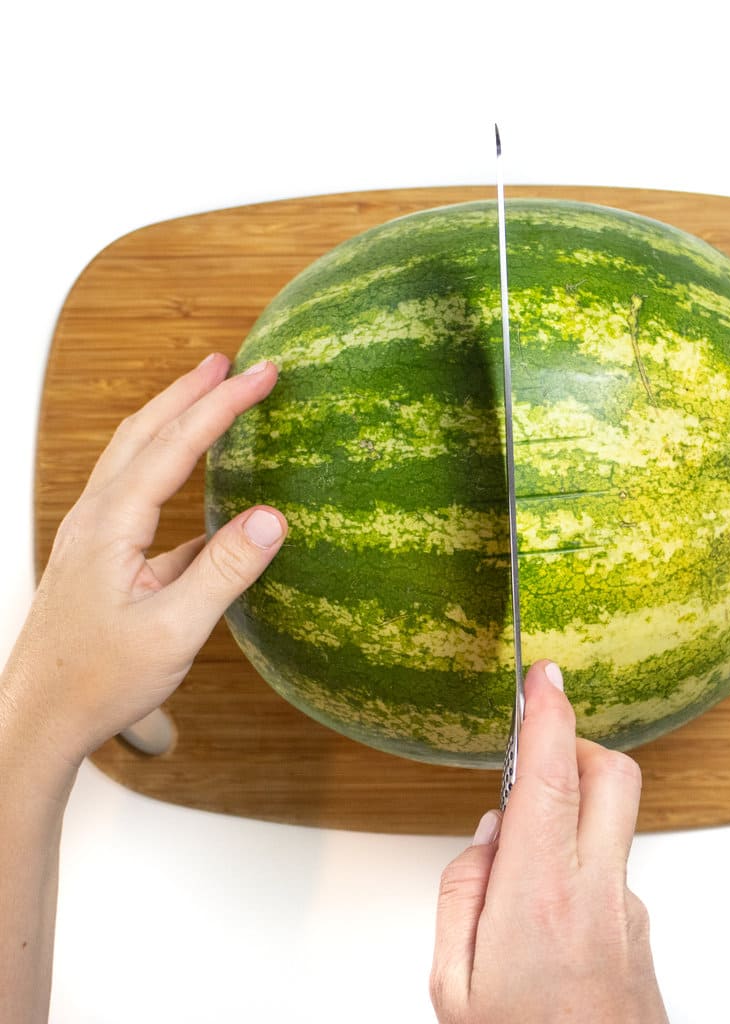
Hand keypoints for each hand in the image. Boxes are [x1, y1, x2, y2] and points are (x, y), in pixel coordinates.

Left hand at [2, 353, 286, 766]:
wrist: (38, 717)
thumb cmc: (99, 680)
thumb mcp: (174, 630)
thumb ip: (225, 570)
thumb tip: (274, 518)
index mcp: (111, 524)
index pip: (176, 446)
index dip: (222, 405)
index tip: (263, 374)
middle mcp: (96, 516)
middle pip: (145, 432)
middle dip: (190, 391)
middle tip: (233, 361)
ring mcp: (95, 533)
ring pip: (135, 455)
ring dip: (174, 417)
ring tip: (208, 392)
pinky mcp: (104, 554)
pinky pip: (139, 490)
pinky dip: (170, 462)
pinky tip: (200, 478)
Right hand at [430, 660, 668, 1023]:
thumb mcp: (454, 985)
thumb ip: (463, 892)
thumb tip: (490, 835)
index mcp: (541, 898)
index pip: (554, 777)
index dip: (549, 713)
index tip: (543, 673)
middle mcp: (598, 893)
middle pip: (614, 776)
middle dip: (577, 742)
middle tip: (536, 756)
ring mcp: (628, 912)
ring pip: (609, 824)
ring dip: (569, 814)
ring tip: (516, 878)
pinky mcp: (640, 931)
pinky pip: (608, 871)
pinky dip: (575, 864)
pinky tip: (541, 920)